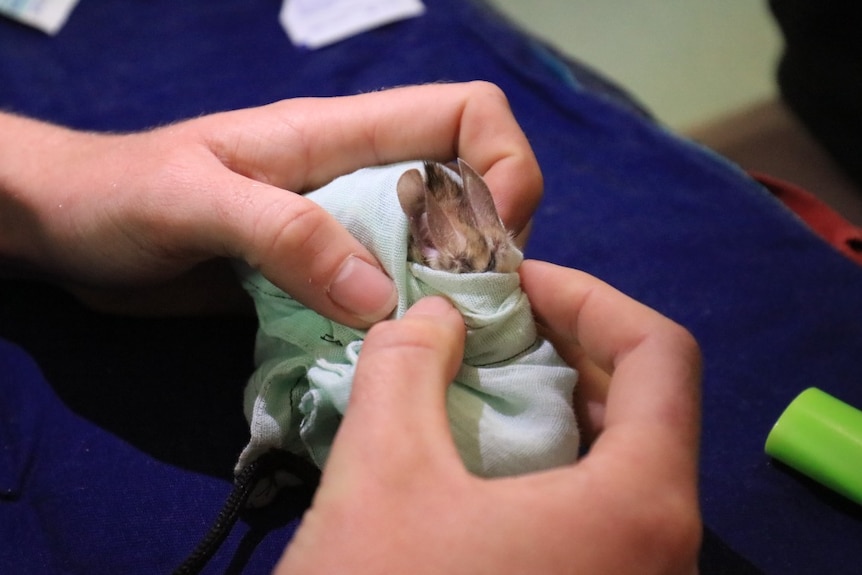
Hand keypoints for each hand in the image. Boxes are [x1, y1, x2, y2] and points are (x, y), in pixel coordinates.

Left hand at [0, 82, 540, 323]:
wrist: (69, 230)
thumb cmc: (117, 195)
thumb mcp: (193, 202)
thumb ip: (285, 235)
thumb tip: (381, 297)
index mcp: (340, 134)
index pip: (467, 113)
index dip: (506, 165)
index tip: (494, 239)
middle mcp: (358, 177)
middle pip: (472, 185)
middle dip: (490, 243)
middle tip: (465, 309)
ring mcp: (344, 229)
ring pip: (440, 245)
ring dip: (454, 290)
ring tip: (435, 340)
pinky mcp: (323, 276)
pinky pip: (392, 292)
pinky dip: (409, 321)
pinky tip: (394, 355)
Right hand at [276, 260, 701, 574]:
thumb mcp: (380, 474)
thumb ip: (405, 366)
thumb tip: (434, 316)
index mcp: (641, 506)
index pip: (660, 354)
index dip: (588, 296)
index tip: (514, 284)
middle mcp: (662, 549)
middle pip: (646, 404)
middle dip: (566, 345)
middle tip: (490, 325)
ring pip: (621, 460)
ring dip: (555, 401)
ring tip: (478, 377)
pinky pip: (598, 508)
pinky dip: (548, 459)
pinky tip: (480, 455)